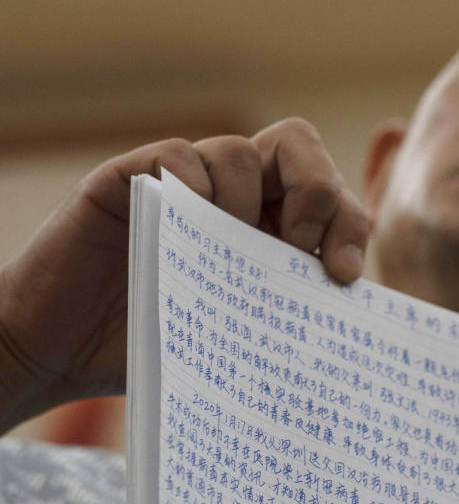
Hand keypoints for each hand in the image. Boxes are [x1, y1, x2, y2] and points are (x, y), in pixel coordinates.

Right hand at [0, 117, 368, 432]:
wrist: (59, 355)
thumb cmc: (157, 348)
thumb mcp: (240, 334)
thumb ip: (286, 311)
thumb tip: (355, 322)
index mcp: (268, 227)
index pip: (329, 197)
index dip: (349, 224)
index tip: (341, 276)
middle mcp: (232, 197)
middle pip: (297, 147)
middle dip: (317, 189)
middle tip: (302, 244)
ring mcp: (182, 184)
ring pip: (240, 149)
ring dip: (248, 199)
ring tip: (226, 253)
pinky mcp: (129, 180)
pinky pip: (177, 155)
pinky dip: (192, 184)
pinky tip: (190, 222)